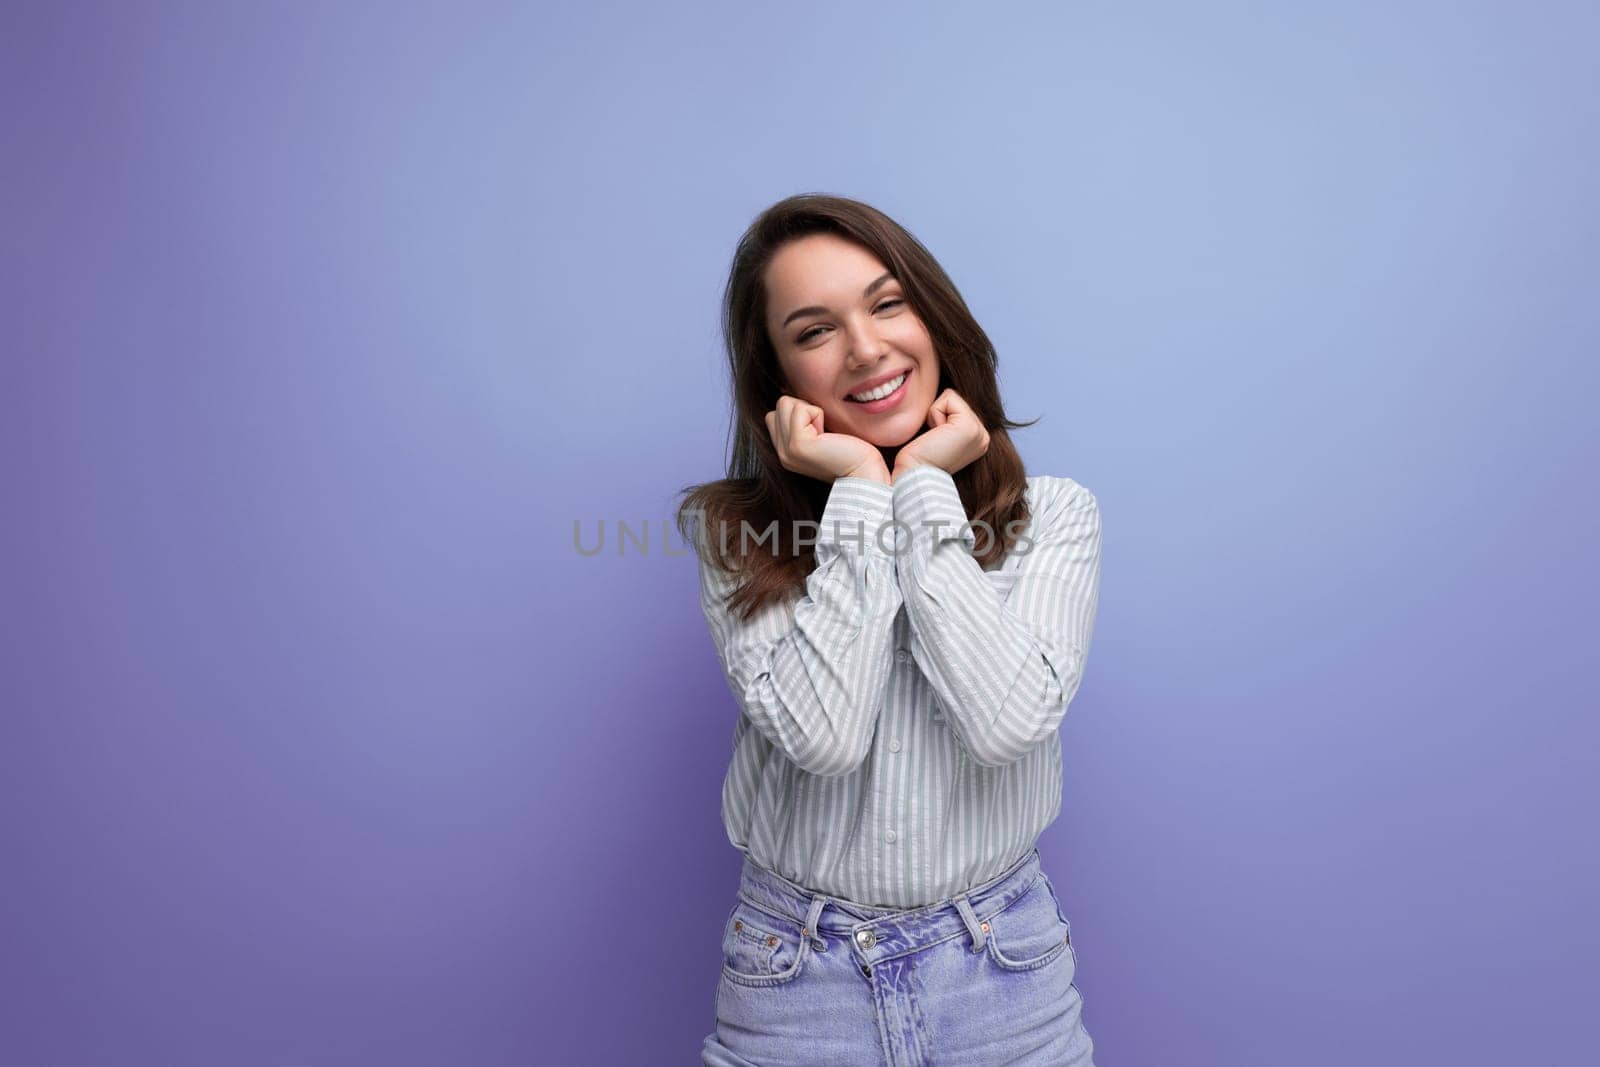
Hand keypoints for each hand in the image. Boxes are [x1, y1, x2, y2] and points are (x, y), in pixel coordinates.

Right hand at [764, 395, 890, 483]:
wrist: (865, 473)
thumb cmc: (852, 451)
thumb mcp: (820, 435)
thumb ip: (804, 422)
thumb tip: (797, 398)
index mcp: (786, 451)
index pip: (776, 412)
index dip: (802, 412)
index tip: (822, 431)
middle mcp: (782, 453)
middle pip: (781, 404)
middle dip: (805, 408)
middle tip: (825, 433)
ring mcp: (787, 450)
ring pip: (786, 403)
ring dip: (811, 411)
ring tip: (826, 434)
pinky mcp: (798, 445)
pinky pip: (801, 409)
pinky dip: (818, 414)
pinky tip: (828, 435)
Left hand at [892, 388, 989, 479]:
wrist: (912, 476)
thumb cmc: (915, 460)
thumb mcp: (937, 435)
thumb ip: (945, 418)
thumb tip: (937, 393)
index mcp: (977, 440)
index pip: (956, 406)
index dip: (937, 417)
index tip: (933, 443)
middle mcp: (983, 437)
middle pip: (955, 399)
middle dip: (937, 414)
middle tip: (932, 442)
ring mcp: (980, 433)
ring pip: (951, 397)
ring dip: (935, 415)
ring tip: (934, 440)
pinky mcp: (970, 427)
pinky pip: (948, 397)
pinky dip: (934, 413)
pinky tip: (935, 436)